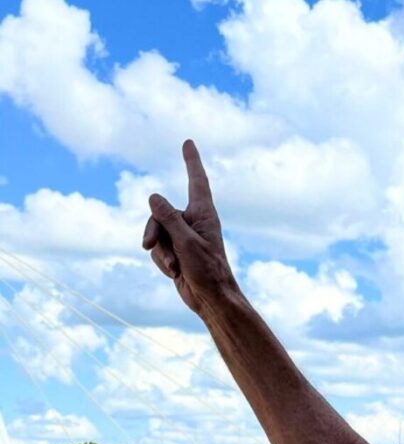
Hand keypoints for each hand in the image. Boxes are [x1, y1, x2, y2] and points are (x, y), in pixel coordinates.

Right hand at [142, 140, 238, 317]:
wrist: (211, 298)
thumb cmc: (207, 271)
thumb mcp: (186, 243)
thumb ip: (169, 219)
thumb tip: (154, 196)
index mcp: (204, 214)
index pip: (197, 181)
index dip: (191, 161)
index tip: (188, 142)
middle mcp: (193, 221)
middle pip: (160, 214)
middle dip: (153, 232)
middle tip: (150, 246)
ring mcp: (183, 236)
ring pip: (155, 233)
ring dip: (159, 252)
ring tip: (174, 267)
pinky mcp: (176, 250)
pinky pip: (157, 249)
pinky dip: (161, 261)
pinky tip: (174, 273)